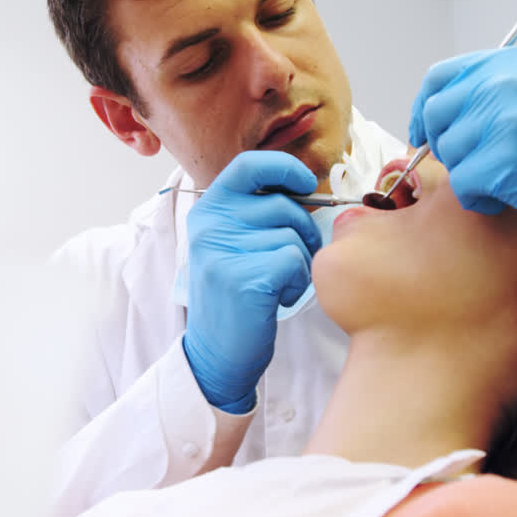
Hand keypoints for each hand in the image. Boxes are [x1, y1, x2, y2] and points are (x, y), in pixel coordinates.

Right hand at [183, 151, 322, 412]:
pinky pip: (295, 261)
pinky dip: (298, 281)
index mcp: (208, 209)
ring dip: (300, 263)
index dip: (285, 167)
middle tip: (293, 260)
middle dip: (304, 232)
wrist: (216, 351)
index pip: (249, 164)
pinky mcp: (242, 277)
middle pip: (284, 205)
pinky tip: (279, 297)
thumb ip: (257, 212)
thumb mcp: (234, 243)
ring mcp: (222, 250)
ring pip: (293, 235)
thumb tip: (307, 185)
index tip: (307, 184)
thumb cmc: (238, 295)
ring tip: (278, 284)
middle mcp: (209, 224)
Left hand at [409, 47, 516, 228]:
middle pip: (437, 118)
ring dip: (470, 176)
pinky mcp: (504, 161)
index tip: (423, 134)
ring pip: (449, 156)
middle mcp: (501, 84)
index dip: (424, 110)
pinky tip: (509, 197)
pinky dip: (480, 200)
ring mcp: (503, 121)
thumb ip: (487, 94)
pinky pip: (464, 187)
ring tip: (507, 179)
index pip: (438, 80)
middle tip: (475, 164)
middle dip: (446, 147)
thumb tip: (431, 119)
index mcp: (506, 64)